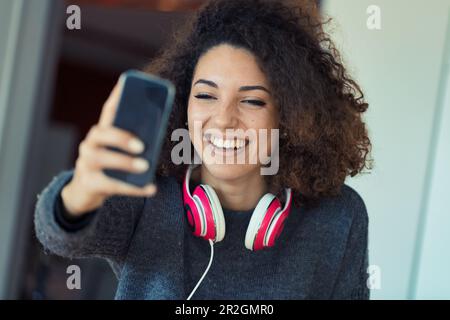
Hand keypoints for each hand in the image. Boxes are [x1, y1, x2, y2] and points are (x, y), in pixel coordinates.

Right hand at [61, 81, 156, 216]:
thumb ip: (135, 142)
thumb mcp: (119, 151)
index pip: (108, 111)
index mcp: (101, 132)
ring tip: (145, 166)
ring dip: (125, 162)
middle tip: (141, 146)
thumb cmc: (109, 166)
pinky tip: (151, 188)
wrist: (85, 191)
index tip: (128, 84)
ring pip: (102, 159)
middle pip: (100, 134)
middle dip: (121, 137)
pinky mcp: (89, 183)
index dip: (117, 97)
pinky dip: (133, 188)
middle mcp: (89, 144)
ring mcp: (86, 163)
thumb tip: (160, 136)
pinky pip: (112, 185)